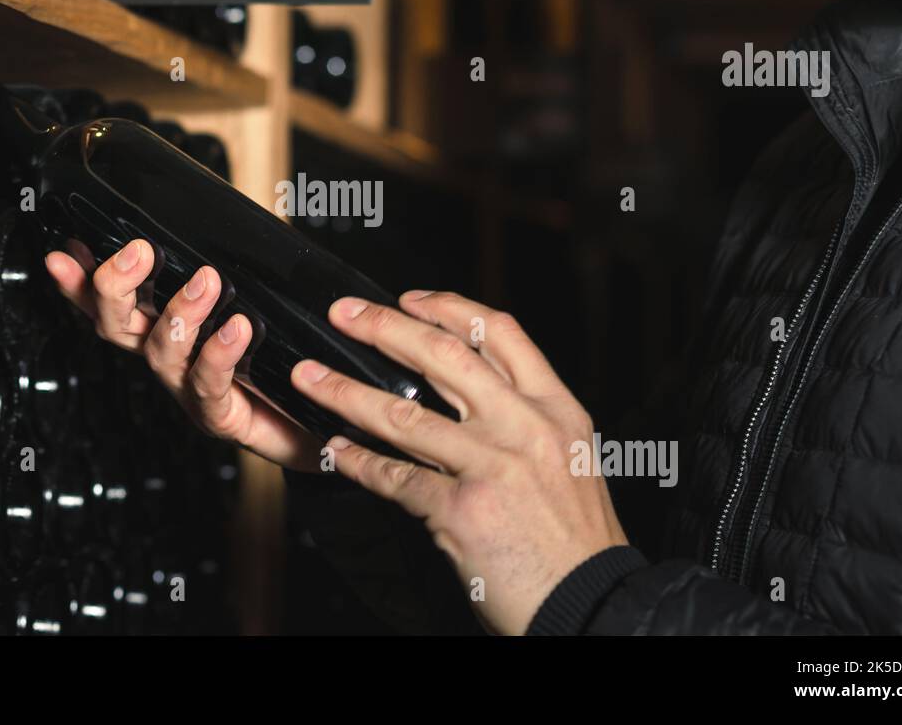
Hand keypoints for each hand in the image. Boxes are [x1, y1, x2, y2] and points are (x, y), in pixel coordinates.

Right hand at [46, 239, 323, 471]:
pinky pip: (209, 385)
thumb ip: (232, 266)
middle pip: (117, 326)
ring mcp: (188, 390)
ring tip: (207, 281)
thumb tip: (228, 218)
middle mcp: (168, 358)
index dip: (80, 283)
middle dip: (116, 288)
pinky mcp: (220, 417)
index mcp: (163, 328)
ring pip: (162, 352)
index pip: (109, 303)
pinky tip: (236, 328)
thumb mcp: (253, 300)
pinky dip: (219, 353)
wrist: (318, 420)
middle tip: (138, 252)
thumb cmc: (280, 358)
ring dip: (180, 312)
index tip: (64, 255)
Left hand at [291, 290, 629, 634]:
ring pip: (402, 412)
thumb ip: (526, 419)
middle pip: (443, 355)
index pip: (499, 332)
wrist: (592, 603)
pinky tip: (334, 450)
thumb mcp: (572, 458)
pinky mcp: (462, 510)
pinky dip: (356, 462)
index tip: (409, 299)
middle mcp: (525, 427)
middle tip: (343, 313)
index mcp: (556, 409)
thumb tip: (469, 391)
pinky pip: (394, 476)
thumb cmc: (577, 541)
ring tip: (309, 378)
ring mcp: (492, 466)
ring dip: (344, 391)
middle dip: (383, 327)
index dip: (447, 307)